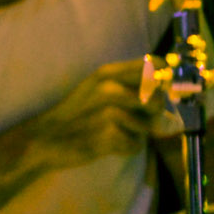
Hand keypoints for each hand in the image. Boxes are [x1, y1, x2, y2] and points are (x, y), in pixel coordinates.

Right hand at [25, 59, 157, 169]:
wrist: (47, 138)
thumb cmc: (76, 114)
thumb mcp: (96, 89)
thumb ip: (128, 84)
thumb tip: (166, 90)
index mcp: (107, 73)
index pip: (151, 65)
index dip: (162, 79)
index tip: (157, 92)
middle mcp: (109, 87)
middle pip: (157, 99)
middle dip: (152, 114)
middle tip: (132, 120)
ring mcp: (109, 110)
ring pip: (148, 125)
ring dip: (136, 134)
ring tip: (113, 132)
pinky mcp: (110, 133)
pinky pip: (136, 145)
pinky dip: (126, 148)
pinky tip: (107, 144)